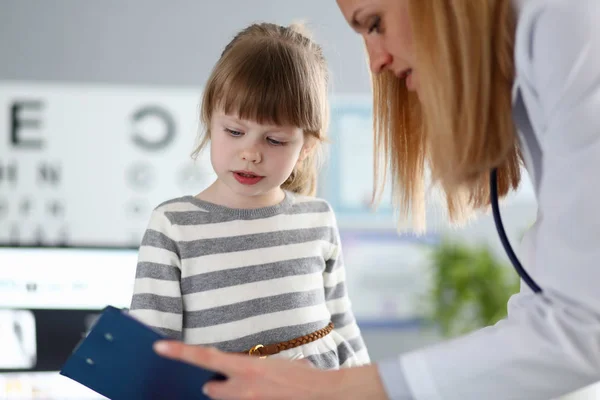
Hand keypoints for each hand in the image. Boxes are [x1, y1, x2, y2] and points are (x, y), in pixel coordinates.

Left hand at [154, 341, 387, 399]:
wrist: (322, 394)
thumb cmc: (303, 378)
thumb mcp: (277, 364)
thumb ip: (256, 365)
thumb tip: (249, 368)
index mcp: (247, 367)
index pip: (205, 357)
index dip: (180, 352)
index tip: (159, 347)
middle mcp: (242, 388)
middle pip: (211, 387)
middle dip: (214, 386)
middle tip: (224, 383)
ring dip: (229, 396)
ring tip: (253, 390)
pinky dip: (242, 399)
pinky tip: (261, 393)